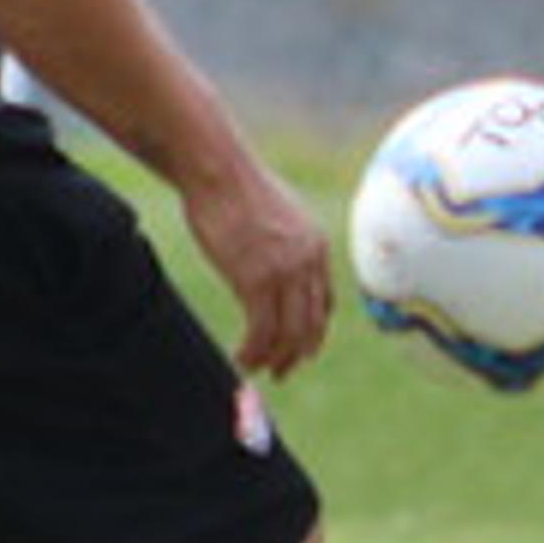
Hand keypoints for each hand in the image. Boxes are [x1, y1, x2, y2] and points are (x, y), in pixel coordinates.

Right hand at [184, 156, 333, 376]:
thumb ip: (284, 244)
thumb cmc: (235, 188)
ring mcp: (285, 271)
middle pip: (312, 323)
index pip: (325, 301)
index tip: (300, 348)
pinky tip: (241, 358)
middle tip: (281, 372)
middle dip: (297, 353)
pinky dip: (253, 351)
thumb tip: (271, 260)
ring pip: (288, 333)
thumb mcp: (275, 217)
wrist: (218, 170)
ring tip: (255, 369)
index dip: (313, 330)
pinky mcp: (256, 279)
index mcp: (316, 246)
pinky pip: (262, 330)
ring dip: (273, 358)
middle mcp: (309, 261)